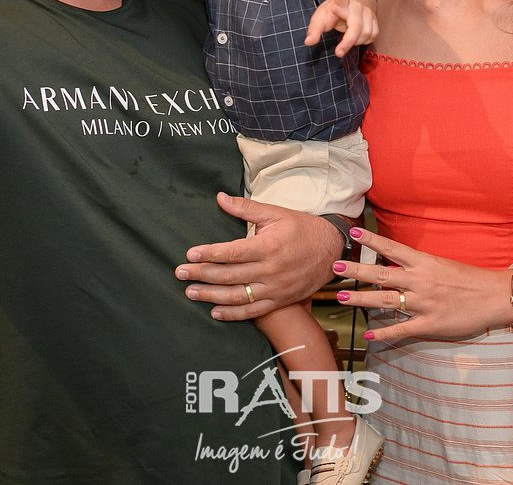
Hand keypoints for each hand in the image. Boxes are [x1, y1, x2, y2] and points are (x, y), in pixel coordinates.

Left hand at [175, 193, 340, 319]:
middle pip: (229, 276)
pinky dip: (232, 314)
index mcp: (269, 246)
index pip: (232, 252)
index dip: (209, 254)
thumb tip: (220, 198)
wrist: (332, 249)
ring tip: (190, 292)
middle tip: (180, 273)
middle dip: (201, 275)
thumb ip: (246, 208)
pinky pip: (253, 312)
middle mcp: (271, 270)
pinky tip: (214, 312)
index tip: (189, 254)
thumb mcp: (276, 213)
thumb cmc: (302, 228)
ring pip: (238, 296)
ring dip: (211, 296)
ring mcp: (276, 289)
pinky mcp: (281, 301)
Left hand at [304, 0, 377, 56]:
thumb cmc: (332, 12)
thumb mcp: (320, 18)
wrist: (351, 6)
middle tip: (338, 53)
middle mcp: (356, 5)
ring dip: (355, 42)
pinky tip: (357, 38)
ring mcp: (368, 12)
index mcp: (340, 1)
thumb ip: (314, 30)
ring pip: (366, 33)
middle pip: (356, 26)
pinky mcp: (375, 19)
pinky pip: (372, 35)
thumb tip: (308, 42)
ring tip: (346, 40)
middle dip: (348, 41)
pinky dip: (364, 41)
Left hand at [334, 228, 512, 340]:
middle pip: (382, 274)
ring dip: (362, 300)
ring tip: (342, 297)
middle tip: (335, 266)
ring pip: (386, 301)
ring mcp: (424, 304)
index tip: (353, 232)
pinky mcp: (430, 324)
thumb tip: (394, 262)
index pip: (392, 248)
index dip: (371, 241)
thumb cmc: (469, 279)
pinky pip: (403, 330)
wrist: (495, 296)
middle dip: (356, 271)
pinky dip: (385, 333)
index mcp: (424, 263)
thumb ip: (418, 265)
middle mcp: (420, 281)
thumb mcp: (442, 264)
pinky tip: (370, 335)